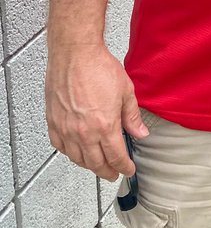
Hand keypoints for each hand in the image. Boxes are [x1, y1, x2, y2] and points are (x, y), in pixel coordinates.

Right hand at [45, 45, 147, 180]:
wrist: (75, 54)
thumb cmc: (98, 67)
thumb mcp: (126, 91)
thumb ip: (132, 116)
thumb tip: (140, 133)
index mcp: (104, 126)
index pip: (116, 156)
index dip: (124, 167)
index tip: (128, 170)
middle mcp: (83, 132)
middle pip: (96, 163)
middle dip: (107, 171)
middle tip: (114, 173)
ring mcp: (66, 129)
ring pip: (77, 158)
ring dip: (89, 165)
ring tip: (98, 165)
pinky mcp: (53, 122)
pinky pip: (60, 147)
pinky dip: (69, 154)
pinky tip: (75, 152)